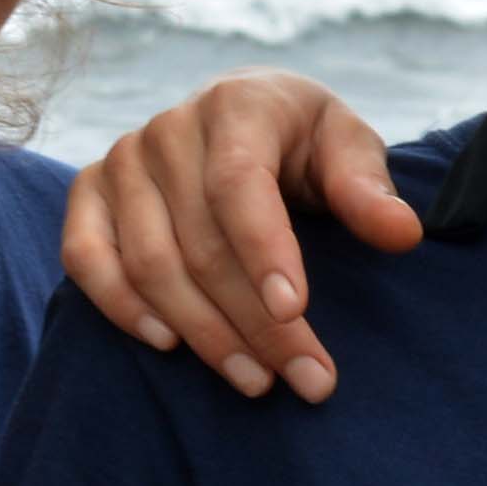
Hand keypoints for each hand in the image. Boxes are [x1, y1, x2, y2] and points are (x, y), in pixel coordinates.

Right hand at [64, 76, 407, 402]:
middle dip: (257, 322)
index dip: (264, 253)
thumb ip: (368, 189)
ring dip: (203, 333)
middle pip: (201, 243)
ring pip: (150, 264)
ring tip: (258, 380)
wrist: (237, 120)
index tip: (296, 312)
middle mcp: (169, 129)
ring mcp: (122, 160)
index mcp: (237, 105)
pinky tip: (169, 345)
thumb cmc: (302, 145)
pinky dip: (121, 307)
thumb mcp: (347, 150)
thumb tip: (401, 234)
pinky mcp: (89, 192)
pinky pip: (85, 258)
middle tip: (308, 380)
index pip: (239, 185)